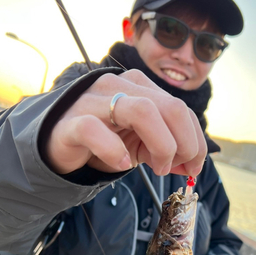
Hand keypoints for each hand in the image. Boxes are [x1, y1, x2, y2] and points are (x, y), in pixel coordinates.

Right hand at [44, 70, 206, 175]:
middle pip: (170, 107)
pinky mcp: (72, 121)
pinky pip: (96, 130)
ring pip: (143, 111)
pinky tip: (122, 163)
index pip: (181, 108)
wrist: (60, 144)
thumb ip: (168, 151)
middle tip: (174, 168)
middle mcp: (119, 86)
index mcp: (140, 88)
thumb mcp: (142, 145)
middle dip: (184, 144)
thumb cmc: (104, 141)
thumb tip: (193, 166)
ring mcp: (94, 101)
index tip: (194, 167)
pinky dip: (115, 150)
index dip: (195, 140)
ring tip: (156, 167)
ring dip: (161, 146)